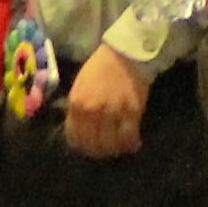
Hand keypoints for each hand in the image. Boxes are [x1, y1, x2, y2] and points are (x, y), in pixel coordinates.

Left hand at [61, 43, 150, 158]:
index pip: (74, 136)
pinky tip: (131, 145)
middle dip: (96, 151)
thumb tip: (76, 131)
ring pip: (111, 144)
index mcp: (77, 104)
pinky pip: (129, 137)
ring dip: (113, 150)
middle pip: (92, 144)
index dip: (80, 145)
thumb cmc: (99, 70)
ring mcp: (113, 112)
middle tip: (102, 150)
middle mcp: (93, 111)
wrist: (124, 55)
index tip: (85, 147)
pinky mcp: (132, 112)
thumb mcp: (79, 87)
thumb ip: (76, 109)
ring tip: (116, 148)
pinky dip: (130, 144)